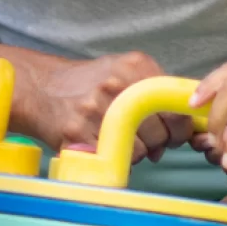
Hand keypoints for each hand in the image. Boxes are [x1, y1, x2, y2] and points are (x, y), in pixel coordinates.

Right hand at [14, 50, 170, 156]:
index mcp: (134, 66)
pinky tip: (104, 146)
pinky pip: (115, 159)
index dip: (180, 128)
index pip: (175, 107)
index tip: (174, 133)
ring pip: (140, 150)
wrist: (41, 88)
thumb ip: (155, 92)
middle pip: (161, 132)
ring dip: (136, 153)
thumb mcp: (124, 71)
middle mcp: (116, 83)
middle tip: (144, 139)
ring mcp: (96, 108)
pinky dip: (115, 159)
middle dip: (159, 143)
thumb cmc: (89, 84)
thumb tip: (185, 130)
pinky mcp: (78, 133)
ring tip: (119, 140)